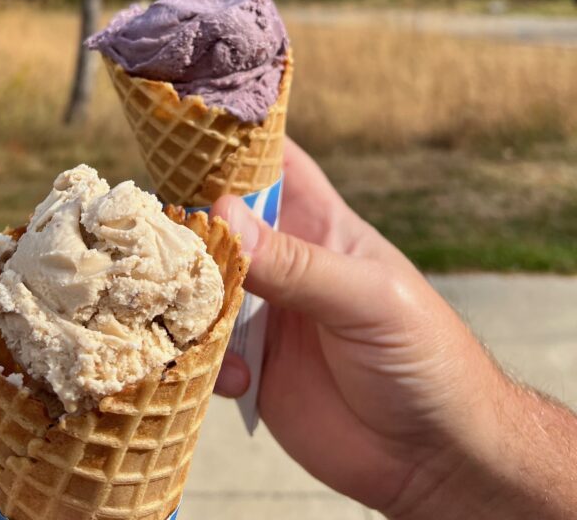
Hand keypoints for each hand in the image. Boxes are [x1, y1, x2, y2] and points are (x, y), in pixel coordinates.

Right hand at [212, 138, 576, 518]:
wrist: (435, 459)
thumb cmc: (425, 356)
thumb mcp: (368, 299)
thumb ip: (297, 263)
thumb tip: (222, 213)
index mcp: (317, 223)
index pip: (269, 163)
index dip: (228, 141)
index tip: (179, 130)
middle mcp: (281, 261)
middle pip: (216, 221)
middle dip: (185, 222)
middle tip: (154, 236)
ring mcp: (262, 315)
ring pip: (198, 285)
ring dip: (183, 296)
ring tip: (181, 312)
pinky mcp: (249, 369)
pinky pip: (201, 350)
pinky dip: (199, 359)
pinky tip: (236, 381)